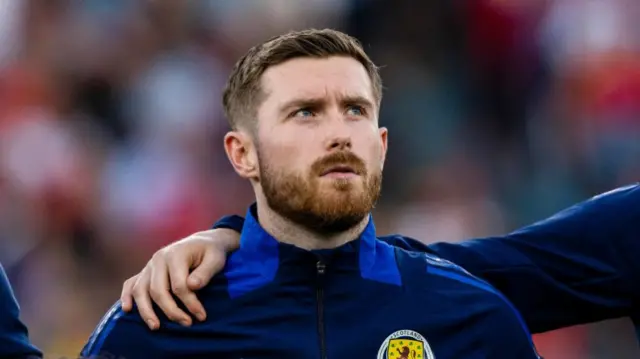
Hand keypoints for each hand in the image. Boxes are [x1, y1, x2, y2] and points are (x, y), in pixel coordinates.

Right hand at [120, 228, 239, 329]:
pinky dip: (126, 296)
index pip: (178, 285)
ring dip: (146, 311)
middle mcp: (158, 259)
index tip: (201, 315)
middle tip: (187, 323)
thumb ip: (205, 272)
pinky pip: (130, 284)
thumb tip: (192, 286)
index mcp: (175, 254)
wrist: (202, 242)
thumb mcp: (215, 259)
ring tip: (156, 327)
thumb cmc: (211, 252)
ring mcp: (149, 265)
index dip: (190, 303)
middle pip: (158, 290)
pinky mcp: (146, 271)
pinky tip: (127, 309)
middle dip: (171, 311)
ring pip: (140, 290)